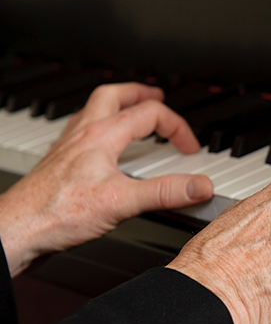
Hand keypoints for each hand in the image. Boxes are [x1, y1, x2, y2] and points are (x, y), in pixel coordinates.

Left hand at [0, 83, 213, 276]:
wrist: (17, 230)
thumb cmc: (57, 214)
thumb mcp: (122, 203)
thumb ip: (165, 192)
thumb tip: (199, 186)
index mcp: (101, 136)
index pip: (149, 114)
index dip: (177, 127)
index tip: (190, 148)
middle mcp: (82, 136)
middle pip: (112, 96)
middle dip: (138, 94)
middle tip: (156, 97)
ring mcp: (66, 148)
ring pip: (93, 111)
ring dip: (115, 106)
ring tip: (130, 113)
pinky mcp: (56, 165)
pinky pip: (79, 134)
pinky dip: (97, 130)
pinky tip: (100, 148)